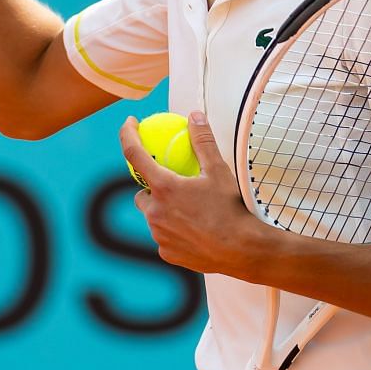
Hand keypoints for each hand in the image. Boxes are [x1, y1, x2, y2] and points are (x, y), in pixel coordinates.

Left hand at [120, 112, 273, 277]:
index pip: (134, 154)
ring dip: (163, 210)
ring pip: (153, 217)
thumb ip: (202, 141)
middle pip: (142, 194)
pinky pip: (164, 236)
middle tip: (172, 185)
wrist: (243, 250)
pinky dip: (173, 230)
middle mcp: (155, 212)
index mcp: (164, 188)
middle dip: (151, 188)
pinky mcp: (166, 252)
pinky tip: (193, 230)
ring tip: (188, 209)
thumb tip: (195, 117)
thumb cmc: (231, 209)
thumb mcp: (218, 171)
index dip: (127, 135)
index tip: (130, 123)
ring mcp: (159, 235)